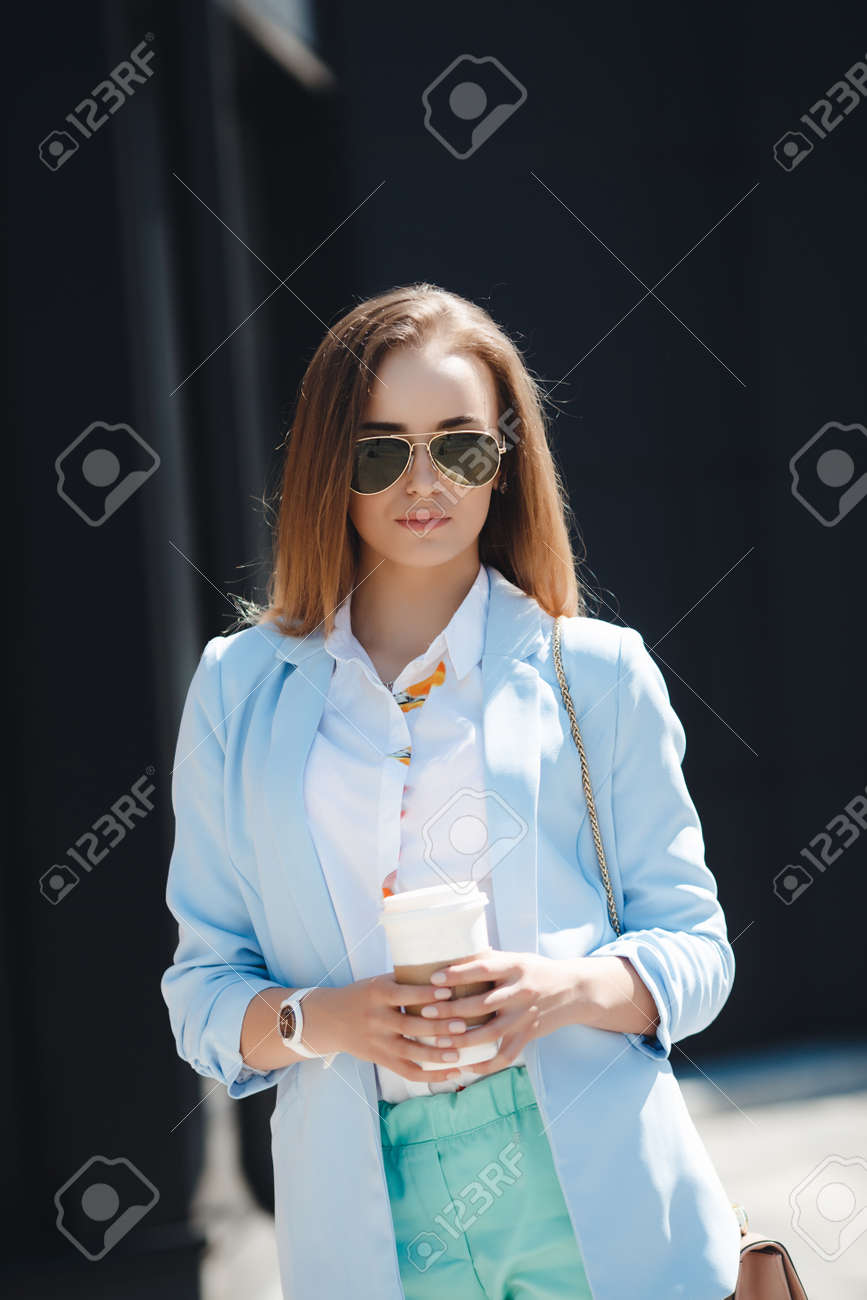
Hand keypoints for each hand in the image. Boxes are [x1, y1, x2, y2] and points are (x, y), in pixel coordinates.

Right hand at [305, 974, 474, 1082]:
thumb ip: (406, 980)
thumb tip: (448, 971)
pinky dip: (430, 1075)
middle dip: (437, 1027)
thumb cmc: (363, 995)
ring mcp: (378, 1042)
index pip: (404, 994)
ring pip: (410, 1052)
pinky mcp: (380, 1059)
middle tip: (462, 1025)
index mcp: (377, 993)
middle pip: (410, 1025)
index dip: (426, 994)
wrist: (330, 1019)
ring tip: (459, 1054)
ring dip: (436, 1055)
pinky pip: (407, 1071)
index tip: (450, 991)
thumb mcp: (378, 981)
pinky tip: (452, 1073)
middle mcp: (376, 1018)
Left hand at [411, 949, 583, 1076]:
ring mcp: (524, 1016)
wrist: (575, 990)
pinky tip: (465, 1067)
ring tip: (438, 1042)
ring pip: (490, 1033)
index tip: (434, 978)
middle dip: (452, 1010)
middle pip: (482, 1004)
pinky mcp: (528, 1035)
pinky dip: (485, 1065)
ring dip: (462, 1040)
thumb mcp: (517, 958)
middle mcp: (520, 992)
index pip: (483, 969)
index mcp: (515, 967)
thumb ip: (490, 960)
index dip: (458, 974)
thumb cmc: (538, 970)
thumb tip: (453, 953)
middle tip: (427, 1012)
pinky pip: (505, 1055)